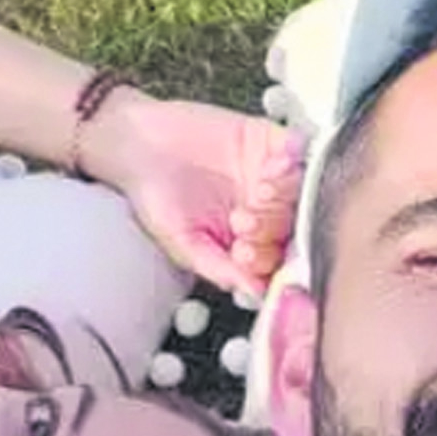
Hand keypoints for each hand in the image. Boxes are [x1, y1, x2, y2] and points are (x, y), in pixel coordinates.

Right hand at [83, 90, 306, 296]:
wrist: (137, 143)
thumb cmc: (155, 195)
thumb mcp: (181, 241)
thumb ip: (218, 267)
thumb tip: (255, 294)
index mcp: (246, 240)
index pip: (275, 259)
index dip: (266, 259)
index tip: (243, 252)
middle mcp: (263, 210)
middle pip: (292, 226)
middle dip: (271, 227)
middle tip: (242, 221)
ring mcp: (269, 175)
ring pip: (300, 191)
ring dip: (284, 196)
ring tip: (258, 192)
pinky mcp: (269, 141)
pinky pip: (298, 151)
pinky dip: (292, 159)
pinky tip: (273, 165)